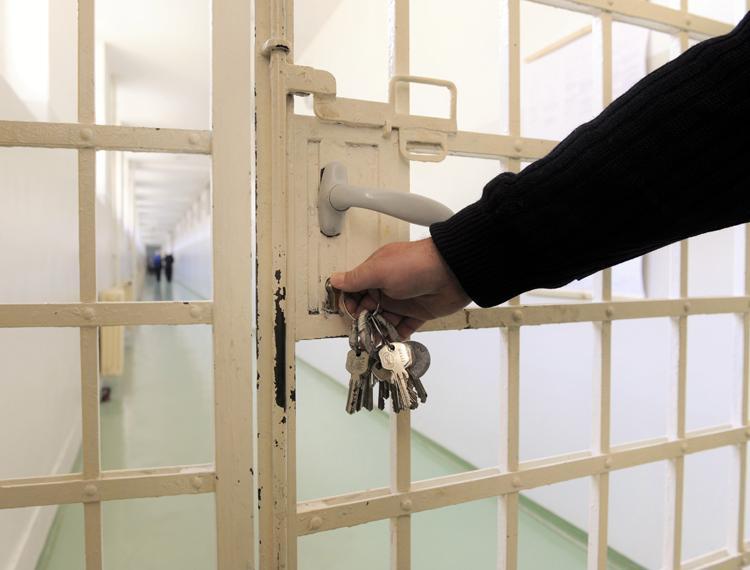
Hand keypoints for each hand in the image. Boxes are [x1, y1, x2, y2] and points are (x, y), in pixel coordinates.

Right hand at [329, 238, 469, 337]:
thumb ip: (356, 279)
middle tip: (360, 332)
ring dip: (377, 331)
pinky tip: (389, 343)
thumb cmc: (415, 265)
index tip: (348, 313)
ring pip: (384, 320)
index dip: (350, 302)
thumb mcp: (378, 270)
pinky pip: (403, 327)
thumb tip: (334, 279)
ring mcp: (403, 300)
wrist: (452, 272)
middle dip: (362, 320)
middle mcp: (388, 286)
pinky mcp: (418, 313)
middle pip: (368, 307)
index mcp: (376, 271)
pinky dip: (395, 336)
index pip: (355, 289)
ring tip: (373, 343)